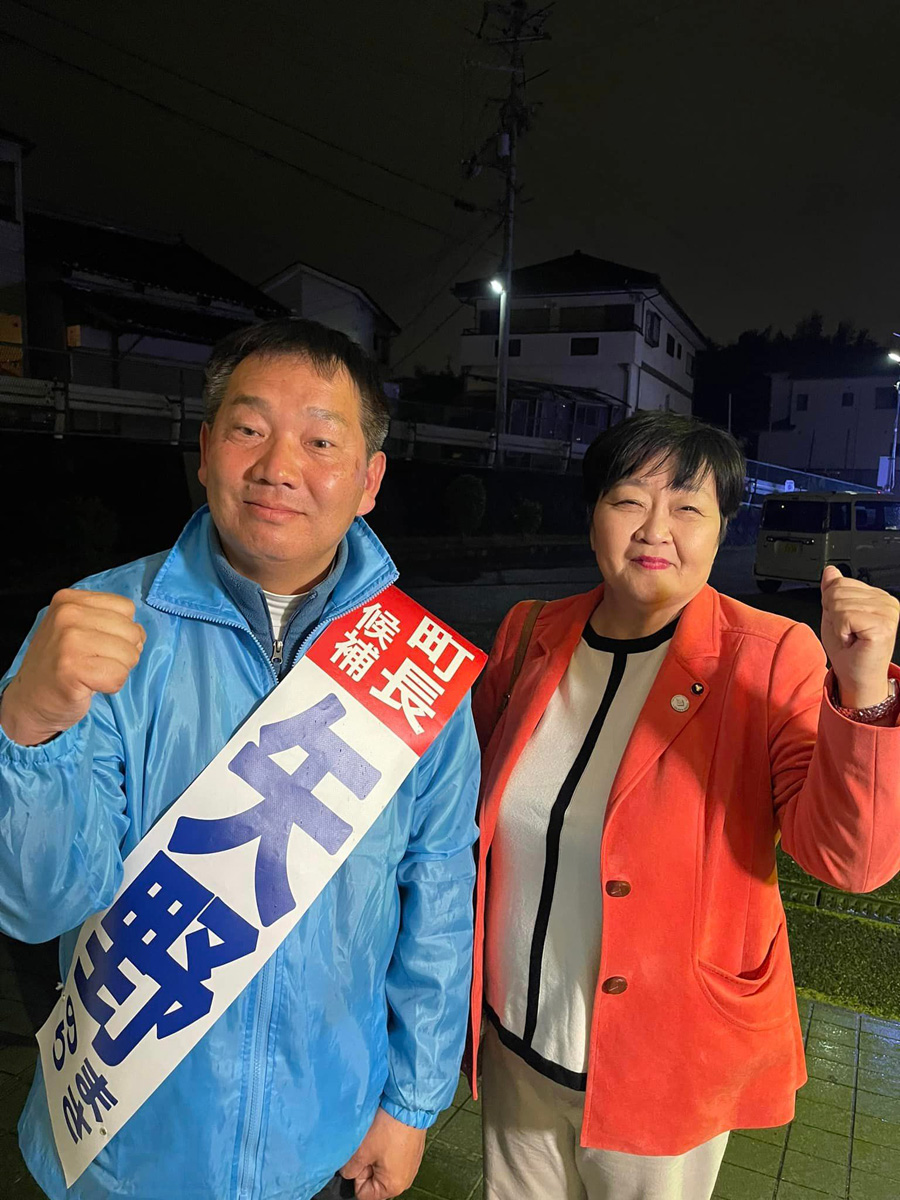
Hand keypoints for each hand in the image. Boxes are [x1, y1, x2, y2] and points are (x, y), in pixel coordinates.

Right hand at [0, 590, 144, 745]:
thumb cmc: (59, 665)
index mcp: (70, 600)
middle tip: (96, 663)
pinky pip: (119, 676)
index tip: (100, 644)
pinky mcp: (72, 669)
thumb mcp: (76, 628)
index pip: (126, 608)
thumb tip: (140, 634)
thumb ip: (106, 620)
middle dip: (123, 653)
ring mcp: (69, 641)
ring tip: (92, 673)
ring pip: (129, 655)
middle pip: (132, 631)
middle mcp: (67, 615)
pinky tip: (90, 685)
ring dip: (117, 670)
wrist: (29, 701)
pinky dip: (111, 686)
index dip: (123, 631)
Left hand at [340, 1108, 425, 1199]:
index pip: (363, 1193)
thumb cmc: (388, 1129)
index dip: (358, 1175)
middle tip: (371, 1146)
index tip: (362, 1157)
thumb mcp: (361, 1151)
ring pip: (383, 1169)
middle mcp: (404, 1181)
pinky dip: (388, 1150)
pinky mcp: (413, 1155)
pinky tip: (389, 1136)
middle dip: (368, 1166)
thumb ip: (349, 1169)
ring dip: (377, 1157)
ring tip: (380, 1139)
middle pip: (375, 1182)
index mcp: (393, 1187)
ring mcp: (411, 1168)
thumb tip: (347, 1173)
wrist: (409, 1106)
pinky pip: (394, 1160)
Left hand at [820, 566, 899, 708]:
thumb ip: (832, 591)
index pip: (840, 582)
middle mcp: (886, 602)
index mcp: (877, 596)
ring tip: (851, 637)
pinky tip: (854, 641)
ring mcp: (888, 612)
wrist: (855, 677)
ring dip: (838, 625)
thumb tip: (830, 571)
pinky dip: (841, 632)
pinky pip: (845, 616)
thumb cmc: (848, 651)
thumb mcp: (833, 615)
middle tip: (847, 632)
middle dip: (833, 614)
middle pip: (837, 591)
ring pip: (839, 604)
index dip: (831, 604)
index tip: (844, 623)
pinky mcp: (883, 625)